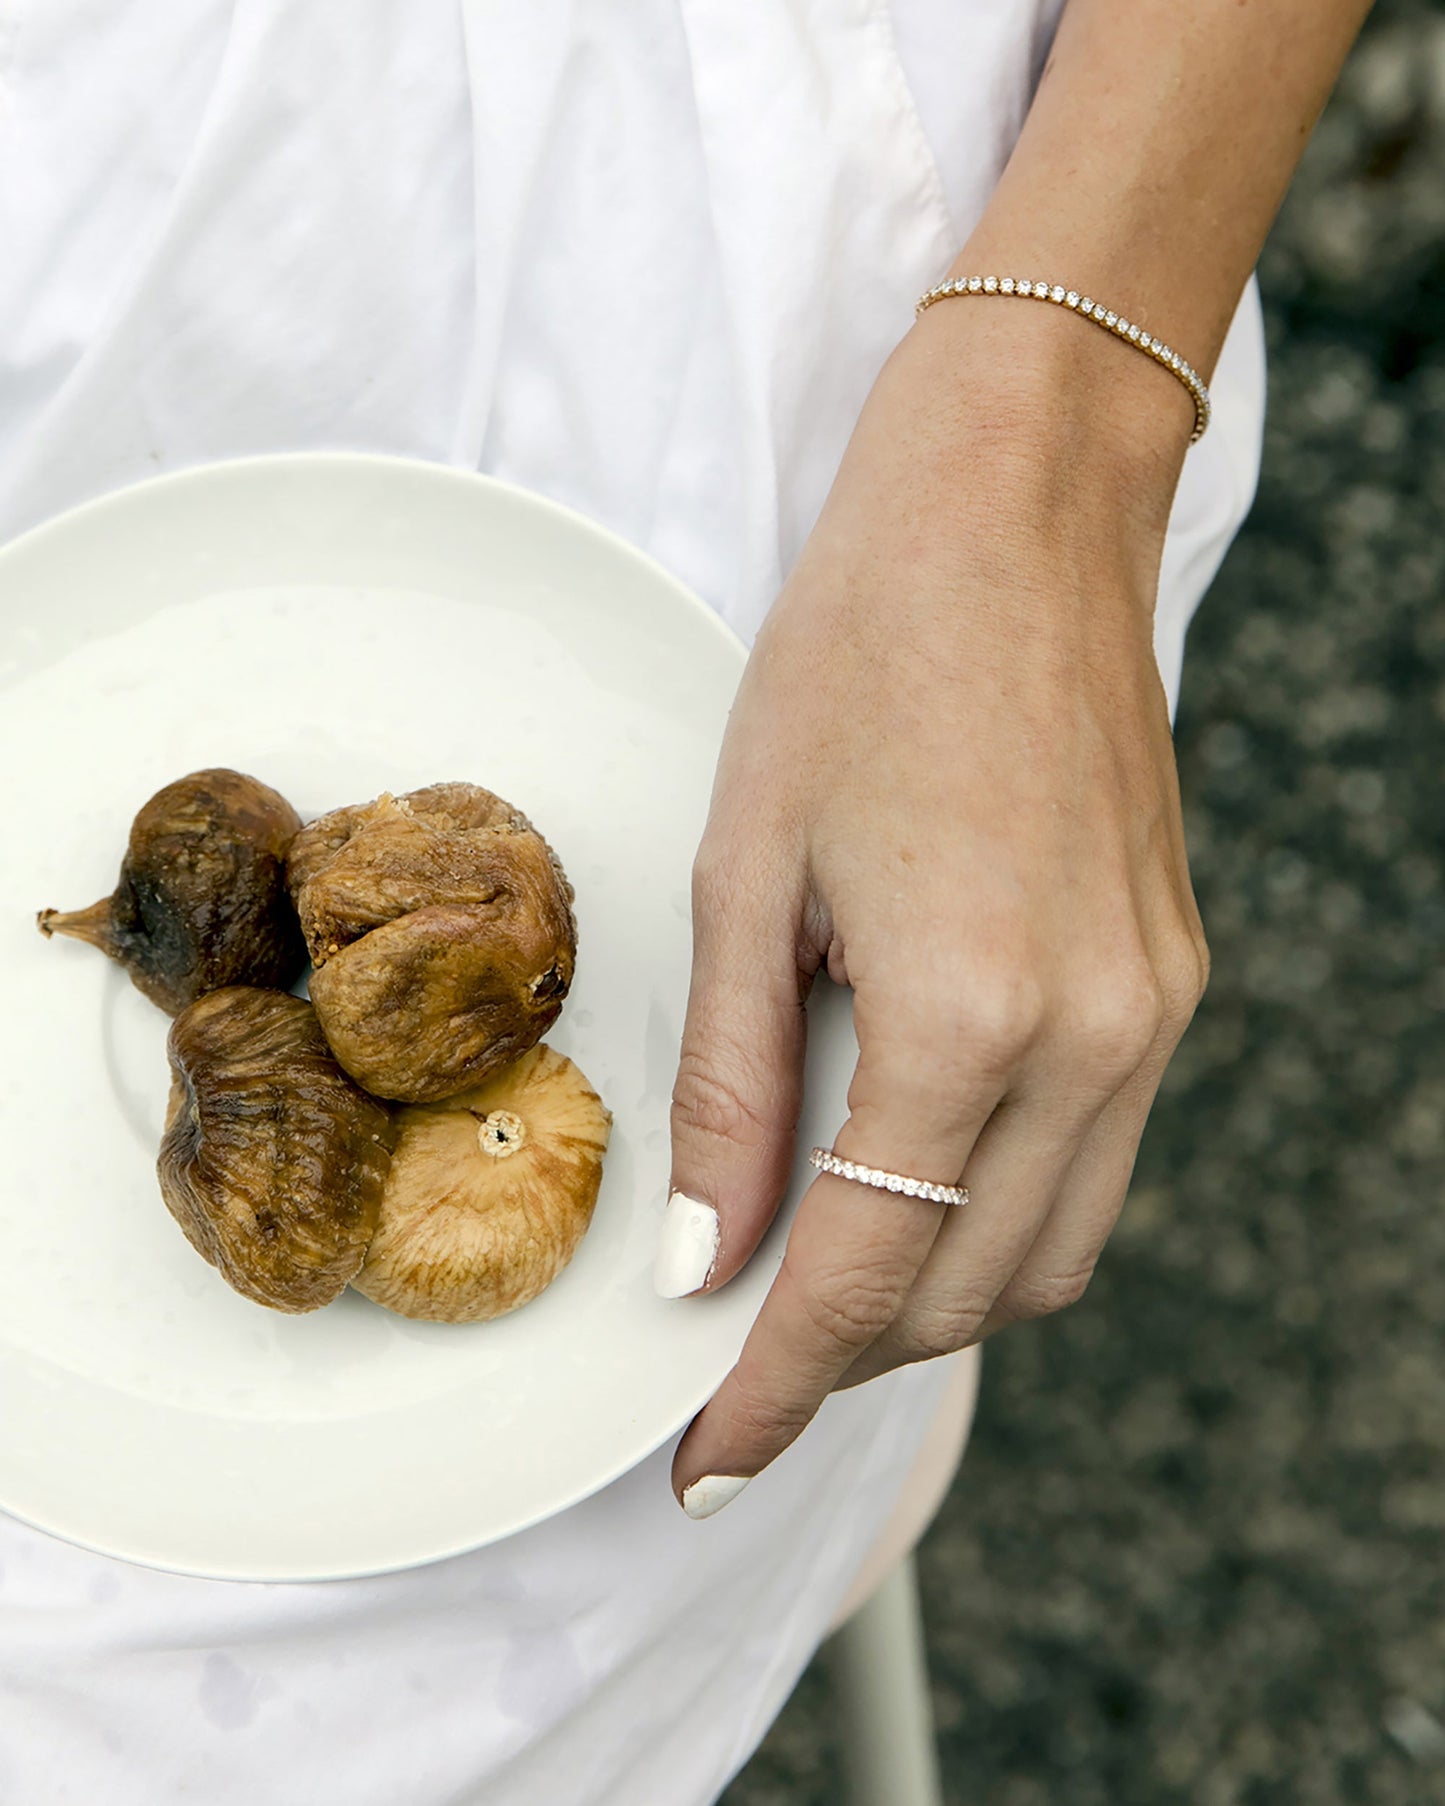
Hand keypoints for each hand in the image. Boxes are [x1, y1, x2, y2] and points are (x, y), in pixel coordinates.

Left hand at [657, 299, 1209, 1516]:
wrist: (1015, 515)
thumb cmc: (862, 658)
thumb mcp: (746, 871)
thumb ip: (730, 1084)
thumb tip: (706, 1255)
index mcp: (974, 1015)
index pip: (867, 1278)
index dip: (773, 1387)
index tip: (704, 1459)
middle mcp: (1099, 1039)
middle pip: (975, 1293)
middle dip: (849, 1350)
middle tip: (736, 1344)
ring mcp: (1155, 1012)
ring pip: (1051, 1249)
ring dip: (932, 1290)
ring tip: (815, 1265)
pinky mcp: (1170, 979)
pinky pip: (1090, 1160)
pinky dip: (994, 1206)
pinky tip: (908, 1166)